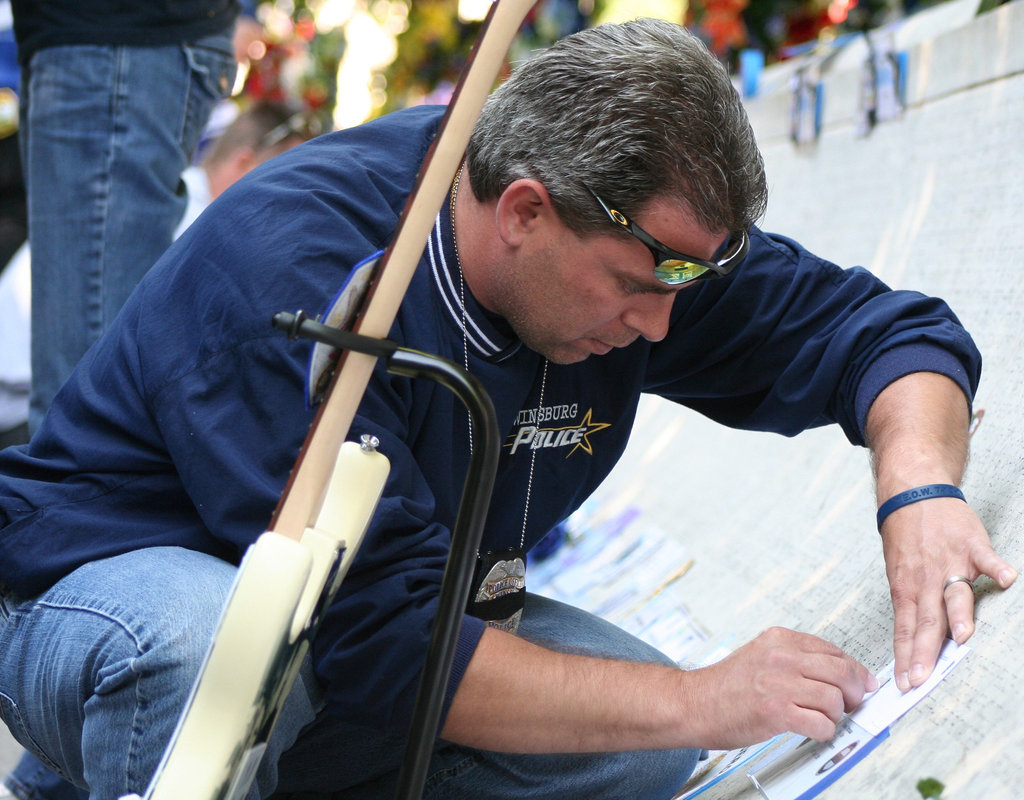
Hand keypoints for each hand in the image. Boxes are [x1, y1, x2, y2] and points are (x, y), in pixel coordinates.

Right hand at [690, 627, 876, 748]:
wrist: (694, 704)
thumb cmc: (727, 685)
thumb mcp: (761, 655)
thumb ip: (796, 659)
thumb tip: (838, 672)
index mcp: (779, 639)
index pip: (833, 650)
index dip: (854, 669)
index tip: (861, 682)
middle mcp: (780, 657)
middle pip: (841, 671)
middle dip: (855, 692)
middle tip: (853, 704)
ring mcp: (778, 684)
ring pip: (835, 699)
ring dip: (836, 715)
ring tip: (823, 718)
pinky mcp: (776, 712)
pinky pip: (821, 724)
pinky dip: (824, 731)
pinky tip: (812, 730)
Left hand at [880, 496, 1016, 691]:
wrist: (913, 491)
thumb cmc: (905, 535)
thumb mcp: (898, 571)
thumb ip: (910, 602)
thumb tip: (912, 640)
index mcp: (906, 586)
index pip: (905, 628)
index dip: (906, 656)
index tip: (906, 682)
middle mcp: (926, 577)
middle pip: (927, 620)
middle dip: (924, 652)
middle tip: (922, 678)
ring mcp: (950, 561)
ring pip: (954, 593)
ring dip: (959, 615)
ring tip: (963, 638)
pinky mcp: (971, 544)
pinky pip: (987, 558)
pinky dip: (997, 568)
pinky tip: (1007, 579)